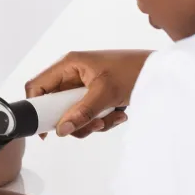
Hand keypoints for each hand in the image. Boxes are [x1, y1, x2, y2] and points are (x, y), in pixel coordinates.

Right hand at [25, 50, 151, 137]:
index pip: (38, 85)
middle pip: (56, 106)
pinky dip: (102, 121)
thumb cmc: (133, 71)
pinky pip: (88, 116)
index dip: (36, 107)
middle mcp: (72, 75)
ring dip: (91, 123)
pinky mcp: (94, 97)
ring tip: (110, 118)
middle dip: (74, 120)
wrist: (158, 72)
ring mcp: (83, 87)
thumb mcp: (106, 93)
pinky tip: (119, 114)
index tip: (46, 129)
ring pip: (72, 115)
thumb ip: (82, 113)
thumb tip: (61, 130)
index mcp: (68, 65)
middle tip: (92, 123)